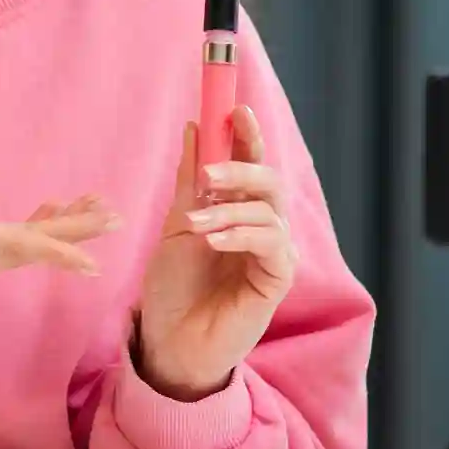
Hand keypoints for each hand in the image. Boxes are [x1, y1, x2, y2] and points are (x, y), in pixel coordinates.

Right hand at [0, 155, 116, 288]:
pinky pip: (2, 247)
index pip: (12, 244)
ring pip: (17, 250)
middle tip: (114, 215)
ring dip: (55, 232)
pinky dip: (30, 233)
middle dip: (70, 233)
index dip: (55, 247)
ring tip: (91, 209)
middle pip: (24, 248)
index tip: (94, 255)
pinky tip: (45, 213)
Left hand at [134, 106, 297, 399]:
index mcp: (237, 210)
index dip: (247, 135)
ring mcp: (272, 252)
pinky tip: (214, 240)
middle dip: (241, 167)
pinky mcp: (278, 279)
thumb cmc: (174, 287)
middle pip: (269, 181)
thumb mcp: (175, 225)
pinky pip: (272, 243)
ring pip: (269, 210)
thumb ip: (191, 181)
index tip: (235, 108)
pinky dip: (242, 234)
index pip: (250, 164)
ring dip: (229, 208)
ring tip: (195, 223)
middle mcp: (261, 227)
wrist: (170, 340)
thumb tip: (196, 128)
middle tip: (208, 172)